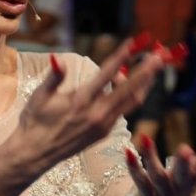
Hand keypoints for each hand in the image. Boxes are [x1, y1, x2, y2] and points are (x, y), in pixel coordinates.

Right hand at [15, 39, 164, 175]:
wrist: (35, 154)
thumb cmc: (34, 121)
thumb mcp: (40, 96)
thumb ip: (54, 77)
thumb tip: (58, 59)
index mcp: (80, 101)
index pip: (106, 74)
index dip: (122, 56)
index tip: (134, 42)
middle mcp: (96, 114)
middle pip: (130, 89)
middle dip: (148, 70)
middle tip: (161, 54)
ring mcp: (103, 125)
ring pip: (132, 101)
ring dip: (145, 82)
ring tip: (154, 66)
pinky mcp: (105, 132)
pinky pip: (124, 109)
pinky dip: (130, 94)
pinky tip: (129, 83)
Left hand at [126, 123, 195, 195]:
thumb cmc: (188, 185)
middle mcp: (181, 184)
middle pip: (184, 174)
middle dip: (184, 162)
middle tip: (185, 150)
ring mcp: (163, 191)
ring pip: (157, 175)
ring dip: (151, 157)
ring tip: (146, 139)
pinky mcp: (146, 194)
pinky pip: (139, 179)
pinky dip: (133, 166)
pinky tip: (128, 151)